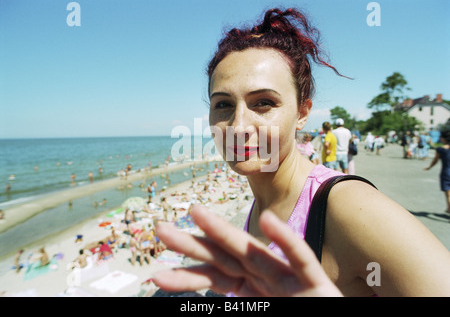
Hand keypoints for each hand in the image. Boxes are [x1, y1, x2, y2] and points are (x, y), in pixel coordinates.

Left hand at [153, 205, 341, 296]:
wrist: (332, 316)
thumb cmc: (298, 310)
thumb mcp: (260, 311)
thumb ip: (239, 306)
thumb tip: (204, 308)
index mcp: (250, 287)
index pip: (214, 278)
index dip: (186, 277)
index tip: (156, 276)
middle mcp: (264, 277)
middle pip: (224, 257)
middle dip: (193, 243)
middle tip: (160, 229)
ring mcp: (288, 277)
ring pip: (253, 252)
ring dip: (225, 232)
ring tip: (196, 212)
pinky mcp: (315, 281)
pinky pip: (299, 258)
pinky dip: (285, 240)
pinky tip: (268, 220)